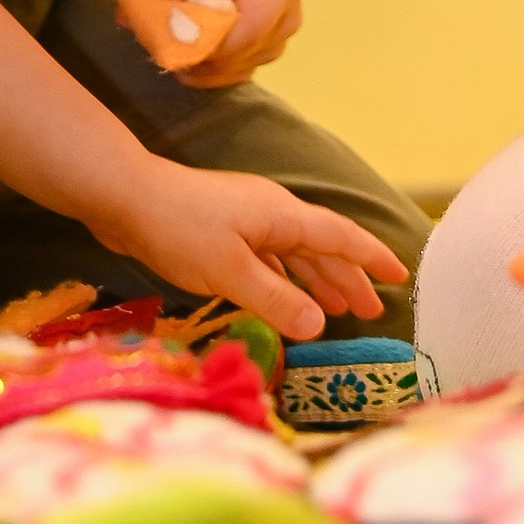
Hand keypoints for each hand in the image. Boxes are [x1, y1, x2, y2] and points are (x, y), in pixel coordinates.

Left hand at [103, 161, 403, 343]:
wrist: (123, 196)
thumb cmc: (178, 229)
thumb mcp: (231, 272)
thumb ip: (276, 300)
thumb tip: (321, 326)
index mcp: (282, 216)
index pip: (341, 237)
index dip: (372, 258)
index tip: (400, 276)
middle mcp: (271, 214)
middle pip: (321, 247)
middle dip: (348, 279)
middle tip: (372, 311)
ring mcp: (245, 221)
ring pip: (293, 254)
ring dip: (317, 281)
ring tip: (337, 310)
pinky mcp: (221, 232)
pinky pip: (267, 259)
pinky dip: (283, 281)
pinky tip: (285, 299)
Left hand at [163, 0, 303, 85]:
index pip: (249, 30)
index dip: (207, 42)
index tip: (167, 37)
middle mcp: (288, 17)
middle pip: (240, 55)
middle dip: (195, 50)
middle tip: (155, 33)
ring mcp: (277, 39)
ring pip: (232, 69)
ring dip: (196, 60)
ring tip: (168, 34)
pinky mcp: (261, 53)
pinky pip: (228, 73)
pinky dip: (201, 66)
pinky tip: (182, 46)